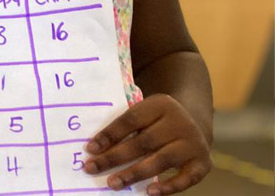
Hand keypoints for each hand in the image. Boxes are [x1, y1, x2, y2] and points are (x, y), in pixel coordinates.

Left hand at [84, 94, 210, 194]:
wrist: (195, 123)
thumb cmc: (157, 122)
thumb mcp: (145, 114)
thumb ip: (126, 127)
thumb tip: (96, 149)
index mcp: (160, 104)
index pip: (131, 120)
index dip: (109, 135)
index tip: (89, 149)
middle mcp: (180, 122)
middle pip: (143, 142)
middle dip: (115, 157)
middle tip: (92, 168)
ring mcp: (193, 143)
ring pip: (161, 160)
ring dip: (134, 173)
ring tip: (113, 183)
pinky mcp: (203, 162)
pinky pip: (187, 178)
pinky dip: (169, 186)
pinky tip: (150, 192)